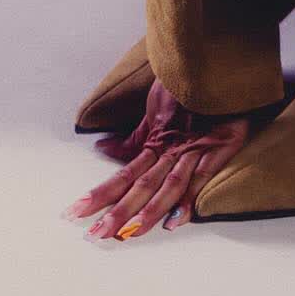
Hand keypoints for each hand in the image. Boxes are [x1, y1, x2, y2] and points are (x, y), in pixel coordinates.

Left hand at [61, 76, 261, 240]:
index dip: (101, 194)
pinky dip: (187, 200)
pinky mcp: (218, 146)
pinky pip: (200, 177)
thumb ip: (134, 137)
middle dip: (118, 212)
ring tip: (126, 234)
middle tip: (93, 234)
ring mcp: (193, 149)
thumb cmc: (186, 87)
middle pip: (140, 185)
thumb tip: (103, 148)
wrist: (215, 61)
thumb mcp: (155, 112)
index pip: (124, 176)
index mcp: (156, 144)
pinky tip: (174, 222)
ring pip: (166, 186)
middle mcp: (171, 150)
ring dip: (146, 212)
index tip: (76, 212)